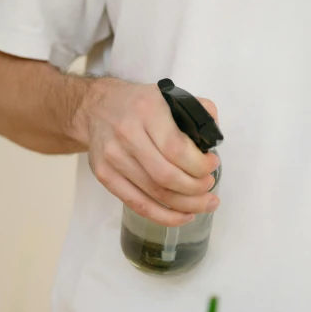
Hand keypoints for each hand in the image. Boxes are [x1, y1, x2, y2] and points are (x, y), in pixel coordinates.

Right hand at [81, 78, 219, 226]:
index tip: (212, 164)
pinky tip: (183, 216)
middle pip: (166, 175)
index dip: (199, 164)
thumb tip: (214, 138)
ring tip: (205, 203)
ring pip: (155, 193)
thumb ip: (198, 109)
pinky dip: (164, 216)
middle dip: (196, 187)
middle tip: (209, 185)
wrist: (97, 107)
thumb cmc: (139, 104)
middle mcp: (127, 133)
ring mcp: (113, 157)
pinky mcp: (104, 175)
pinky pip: (137, 204)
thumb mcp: (168, 95)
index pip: (176, 148)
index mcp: (147, 110)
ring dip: (186, 204)